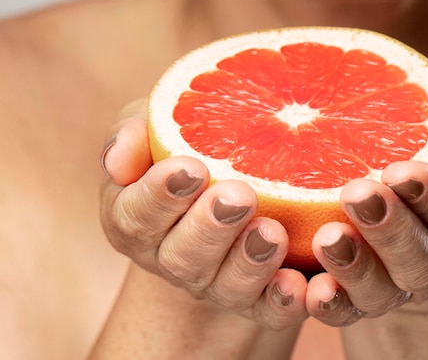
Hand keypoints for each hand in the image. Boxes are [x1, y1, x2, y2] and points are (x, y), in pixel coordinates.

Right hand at [99, 100, 308, 330]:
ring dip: (249, 262)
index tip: (192, 168)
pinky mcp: (258, 297)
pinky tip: (300, 282)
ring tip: (271, 231)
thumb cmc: (187, 143)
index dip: (161, 196)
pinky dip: (283, 301)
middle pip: (183, 257)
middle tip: (239, 196)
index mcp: (136, 218)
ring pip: (226, 287)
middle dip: (210, 227)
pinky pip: (269, 310)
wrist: (232, 178)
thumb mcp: (155, 128)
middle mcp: (172, 258)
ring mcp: (215, 283)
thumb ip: (131, 135)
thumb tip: (117, 159)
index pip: (136, 216)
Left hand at [306, 108, 427, 325]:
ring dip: (354, 269)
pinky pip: (349, 307)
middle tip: (357, 192)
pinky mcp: (365, 290)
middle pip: (423, 259)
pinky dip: (329, 302)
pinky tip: (306, 286)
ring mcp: (405, 283)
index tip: (400, 169)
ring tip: (325, 238)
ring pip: (384, 290)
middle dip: (390, 229)